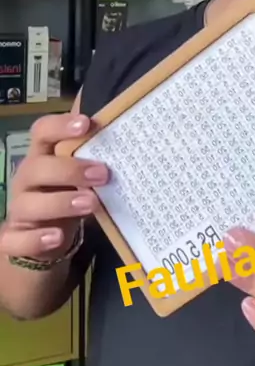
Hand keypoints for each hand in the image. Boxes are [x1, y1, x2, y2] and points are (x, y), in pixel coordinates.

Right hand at [0, 113, 108, 262]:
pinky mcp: (14, 240)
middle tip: (103, 174)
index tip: (86, 123)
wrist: (42, 242)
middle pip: (37, 167)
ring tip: (90, 204)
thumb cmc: (66, 198)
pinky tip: (56, 237)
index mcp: (42, 157)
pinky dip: (36, 239)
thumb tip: (130, 145)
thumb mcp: (80, 179)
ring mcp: (18, 210)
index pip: (42, 132)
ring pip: (28, 204)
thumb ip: (95, 163)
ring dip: (60, 202)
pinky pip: (17, 239)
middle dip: (70, 170)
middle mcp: (26, 180)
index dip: (60, 125)